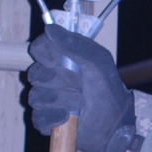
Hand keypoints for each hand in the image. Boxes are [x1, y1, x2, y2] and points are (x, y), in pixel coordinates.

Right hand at [27, 25, 137, 151]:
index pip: (38, 49)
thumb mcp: (98, 62)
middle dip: (61, 81)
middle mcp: (49, 79)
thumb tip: (50, 29)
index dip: (45, 54)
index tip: (57, 60)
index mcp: (60, 60)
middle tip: (80, 85)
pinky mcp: (45, 121)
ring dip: (62, 100)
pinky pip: (38, 117)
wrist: (115, 122)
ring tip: (80, 102)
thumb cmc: (107, 89)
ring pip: (36, 97)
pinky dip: (55, 117)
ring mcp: (45, 101)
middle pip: (36, 74)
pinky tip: (69, 116)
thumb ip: (76, 45)